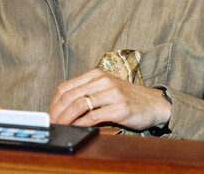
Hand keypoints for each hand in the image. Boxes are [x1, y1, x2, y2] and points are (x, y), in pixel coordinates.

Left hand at [49, 68, 170, 130]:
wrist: (154, 103)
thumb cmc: (127, 98)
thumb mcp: (105, 90)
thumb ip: (87, 94)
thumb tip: (63, 109)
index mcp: (96, 74)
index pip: (66, 86)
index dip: (54, 103)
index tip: (49, 115)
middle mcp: (102, 80)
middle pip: (70, 96)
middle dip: (56, 112)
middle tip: (50, 124)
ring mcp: (112, 92)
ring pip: (79, 104)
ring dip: (66, 119)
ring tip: (60, 127)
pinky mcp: (120, 107)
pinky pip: (95, 115)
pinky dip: (81, 123)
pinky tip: (76, 129)